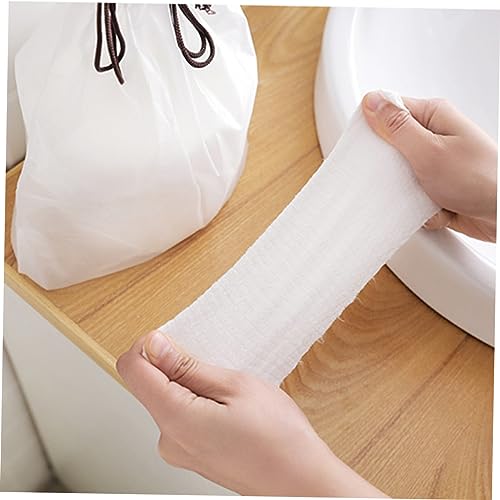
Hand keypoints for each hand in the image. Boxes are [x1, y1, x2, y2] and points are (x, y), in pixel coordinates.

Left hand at [116, 330, 386, 496]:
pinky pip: (182, 417)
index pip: (132, 369)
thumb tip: (154, 346)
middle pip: (150, 385)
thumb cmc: (279, 438)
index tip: (173, 341)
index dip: (148, 347)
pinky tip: (230, 409)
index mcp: (175, 418)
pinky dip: (198, 403)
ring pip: (169, 400)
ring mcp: (179, 451)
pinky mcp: (192, 455)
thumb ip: (187, 367)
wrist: (302, 483)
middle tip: (219, 372)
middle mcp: (168, 439)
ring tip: (231, 395)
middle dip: (177, 367)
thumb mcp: (236, 386)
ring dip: (192, 386)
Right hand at [362, 91, 496, 241]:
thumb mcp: (428, 151)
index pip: (389, 111)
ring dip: (407, 192)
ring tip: (424, 194)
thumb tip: (373, 102)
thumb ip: (397, 127)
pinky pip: (411, 196)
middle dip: (391, 168)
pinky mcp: (436, 187)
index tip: (370, 146)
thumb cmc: (479, 179)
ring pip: (399, 177)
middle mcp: (434, 137)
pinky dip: (420, 207)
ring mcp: (435, 164)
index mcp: (433, 117)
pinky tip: (435, 206)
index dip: (374, 129)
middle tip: (401, 175)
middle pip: (391, 147)